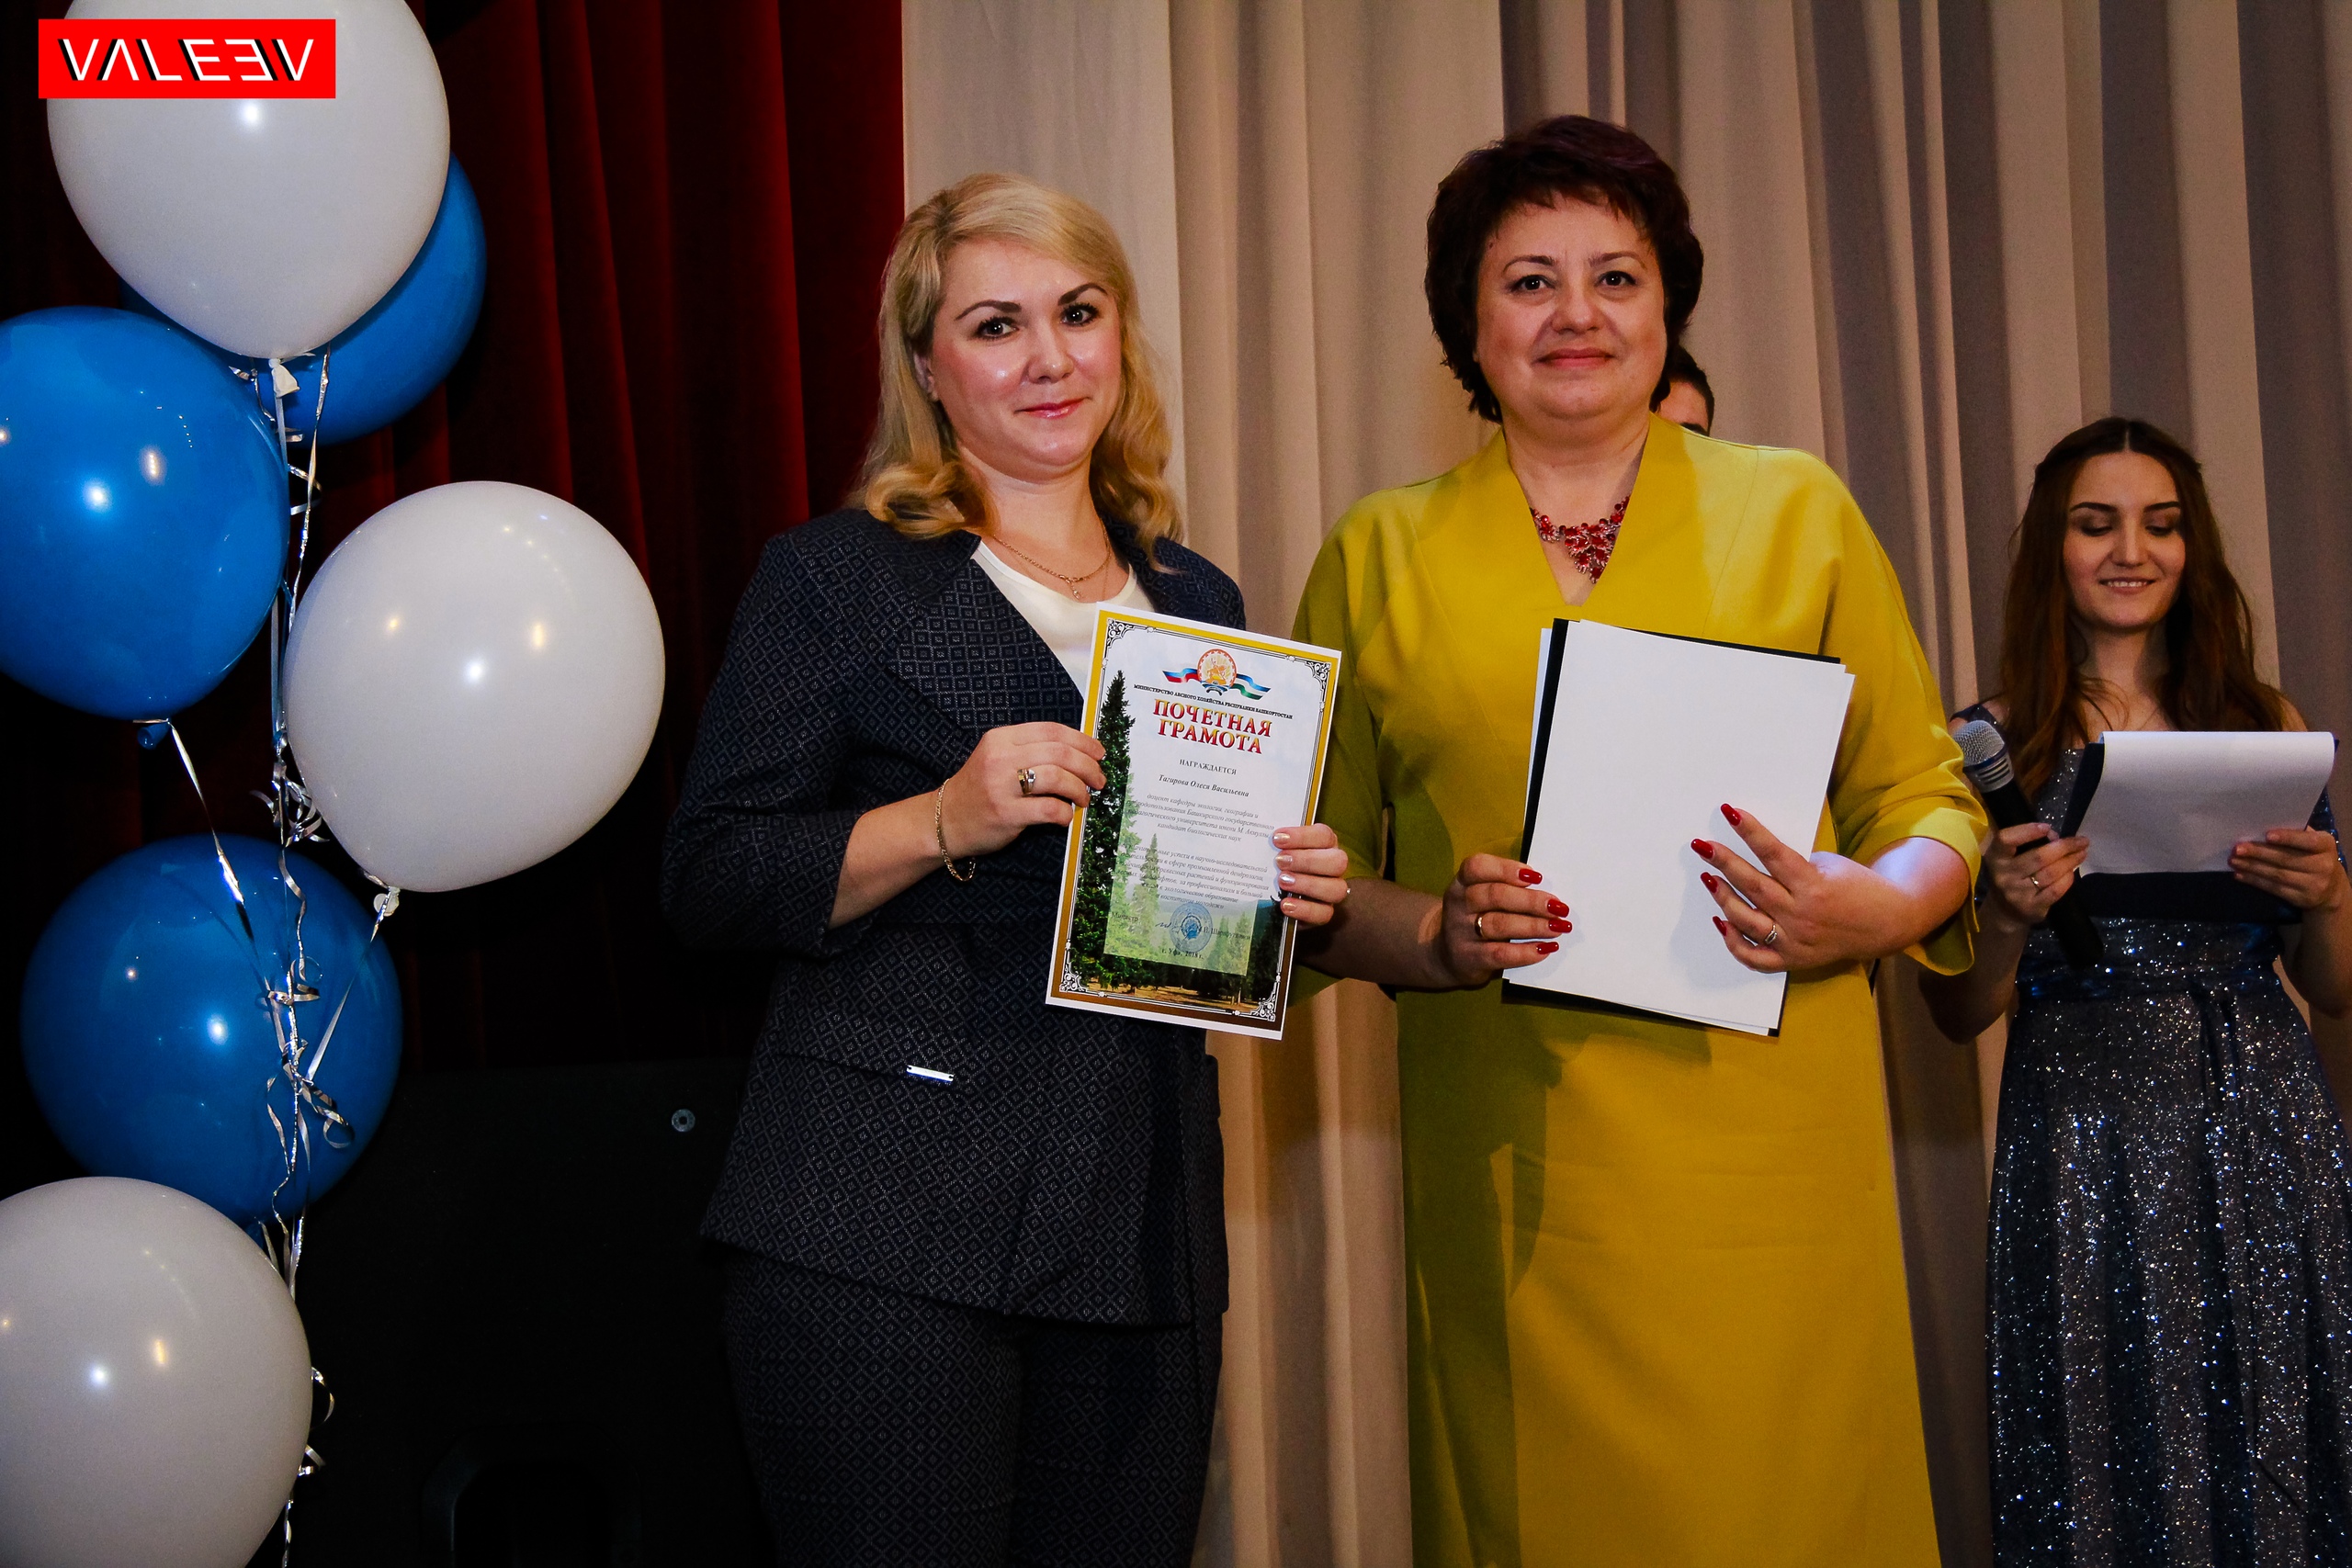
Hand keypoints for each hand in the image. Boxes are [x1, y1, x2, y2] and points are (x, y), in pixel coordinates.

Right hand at [938, 722, 1104, 857]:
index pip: (1052, 731)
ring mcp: (1001, 786)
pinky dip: (1065, 813)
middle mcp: (1000, 758)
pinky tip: (1065, 816)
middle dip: (1088, 767)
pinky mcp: (1005, 813)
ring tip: (1084, 798)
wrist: (945, 820)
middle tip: (1099, 779)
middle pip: (1059, 753)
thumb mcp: (999, 758)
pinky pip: (1049, 809)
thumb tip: (1081, 753)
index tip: (1099, 753)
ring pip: (1058, 778)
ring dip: (1080, 789)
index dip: (1082, 740)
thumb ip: (1031, 751)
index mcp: (1001, 738)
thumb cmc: (981, 789)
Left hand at [1272, 824, 1350, 925]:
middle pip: (1337, 861)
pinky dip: (1304, 909)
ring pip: (1336, 888)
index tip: (1277, 839)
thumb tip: (1257, 835)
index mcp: (1325, 844)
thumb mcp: (1273, 850)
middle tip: (1279, 861)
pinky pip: (1324, 913)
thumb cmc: (1275, 863)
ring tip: (1282, 882)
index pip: (1324, 835)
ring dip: (1308, 884)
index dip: (1303, 836)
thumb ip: (1271, 842)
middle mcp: (1334, 866)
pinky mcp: (1324, 911)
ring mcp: (1332, 890)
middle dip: (1307, 860)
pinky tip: (1285, 904)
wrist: (1271, 895)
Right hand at [1429, 853, 1567, 984]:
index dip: (1507, 868)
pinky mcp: (1469, 958)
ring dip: (1534, 925)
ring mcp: (1460, 932)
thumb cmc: (1477, 919)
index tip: (1536, 876)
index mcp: (1462, 882)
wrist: (1448, 955)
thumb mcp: (1481, 899)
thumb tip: (1549, 896)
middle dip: (1531, 900)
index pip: (1477, 867)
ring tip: (1558, 927)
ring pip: (1499, 924)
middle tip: (1558, 907)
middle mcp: (1458, 904)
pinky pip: (1500, 954)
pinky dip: (1526, 952)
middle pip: (1495, 895)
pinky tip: (1545, 948)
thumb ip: (1508, 891)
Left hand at [1696, 803, 1935, 972]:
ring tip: (1708, 877)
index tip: (1729, 812)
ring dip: (1724, 899)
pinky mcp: (1793, 960)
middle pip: (1754, 886)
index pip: (1774, 854)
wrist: (1888, 922)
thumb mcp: (1830, 864)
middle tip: (1701, 846)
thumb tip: (1755, 857)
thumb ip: (1792, 866)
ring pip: (1747, 921)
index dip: (1750, 832)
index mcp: (1815, 885)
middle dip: (1725, 863)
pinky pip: (1754, 957)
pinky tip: (1721, 921)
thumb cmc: (1857, 885)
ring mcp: (1795, 941)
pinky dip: (1734, 942)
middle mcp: (1802, 915)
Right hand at [1980, 822, 2090, 928]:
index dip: (2027, 831)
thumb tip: (2055, 837)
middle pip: (2038, 857)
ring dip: (2070, 861)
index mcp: (1995, 857)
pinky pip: (2055, 890)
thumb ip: (2026, 843)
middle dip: (2064, 847)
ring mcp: (2017, 893)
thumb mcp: (2009, 857)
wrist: (2005, 911)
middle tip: (2081, 841)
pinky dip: (2067, 879)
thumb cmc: (2011, 875)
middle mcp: (2003, 875)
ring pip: (2050, 873)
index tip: (2047, 828)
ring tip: (2082, 853)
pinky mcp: (2031, 907)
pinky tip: (2072, 872)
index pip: (2006, 839)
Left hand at [2231, 827, 2348, 910]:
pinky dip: (2255, 881)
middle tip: (2237, 848)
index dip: (2288, 838)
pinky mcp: (2302, 898)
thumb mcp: (2313, 843)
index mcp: (2326, 845)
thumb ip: (2295, 834)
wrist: (2332, 888)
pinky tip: (2240, 874)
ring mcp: (2314, 884)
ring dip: (2252, 867)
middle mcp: (2324, 865)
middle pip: (2286, 859)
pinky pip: (2274, 889)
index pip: (2307, 841)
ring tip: (2233, 860)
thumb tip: (2261, 826)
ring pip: (2277, 875)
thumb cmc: (2314, 856)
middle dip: (2259, 853)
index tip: (2267, 835)